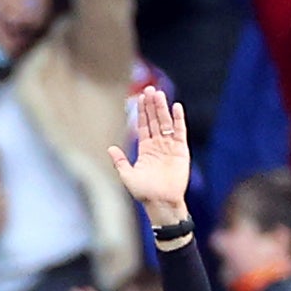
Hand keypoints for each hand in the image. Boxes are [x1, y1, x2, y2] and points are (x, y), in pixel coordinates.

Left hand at [104, 85, 191, 227]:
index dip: (141, 112)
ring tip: (159, 94)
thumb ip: (119, 161)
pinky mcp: (181, 150)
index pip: (143, 126)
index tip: (140, 98)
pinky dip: (178, 119)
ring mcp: (170, 146)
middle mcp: (158, 145)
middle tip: (149, 89)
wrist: (161, 202)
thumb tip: (110, 148)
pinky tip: (176, 107)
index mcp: (145, 149)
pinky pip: (180, 131)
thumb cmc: (144, 193)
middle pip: (154, 120)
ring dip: (162, 108)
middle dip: (151, 105)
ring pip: (165, 123)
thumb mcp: (127, 176)